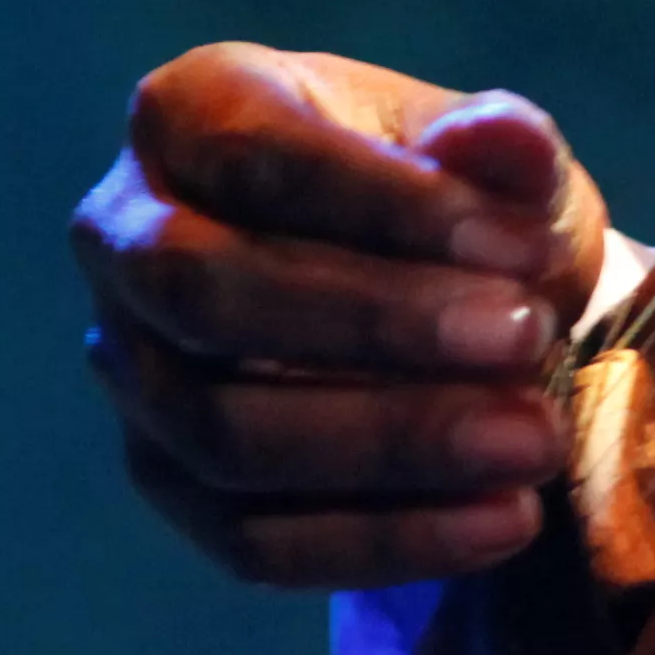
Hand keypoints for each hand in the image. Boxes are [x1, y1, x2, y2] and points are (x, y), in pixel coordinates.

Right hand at [77, 44, 610, 589]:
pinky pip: (249, 539)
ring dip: (388, 445)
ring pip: (222, 430)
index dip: (391, 207)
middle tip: (524, 339)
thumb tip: (510, 138)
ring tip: (529, 440)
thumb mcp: (491, 162)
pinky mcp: (165, 479)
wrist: (437, 306)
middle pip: (209, 293)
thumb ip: (502, 147)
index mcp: (187, 113)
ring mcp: (130, 368)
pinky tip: (498, 521)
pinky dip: (380, 540)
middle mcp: (125, 236)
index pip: (260, 158)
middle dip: (375, 326)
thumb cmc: (448, 206)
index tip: (522, 248)